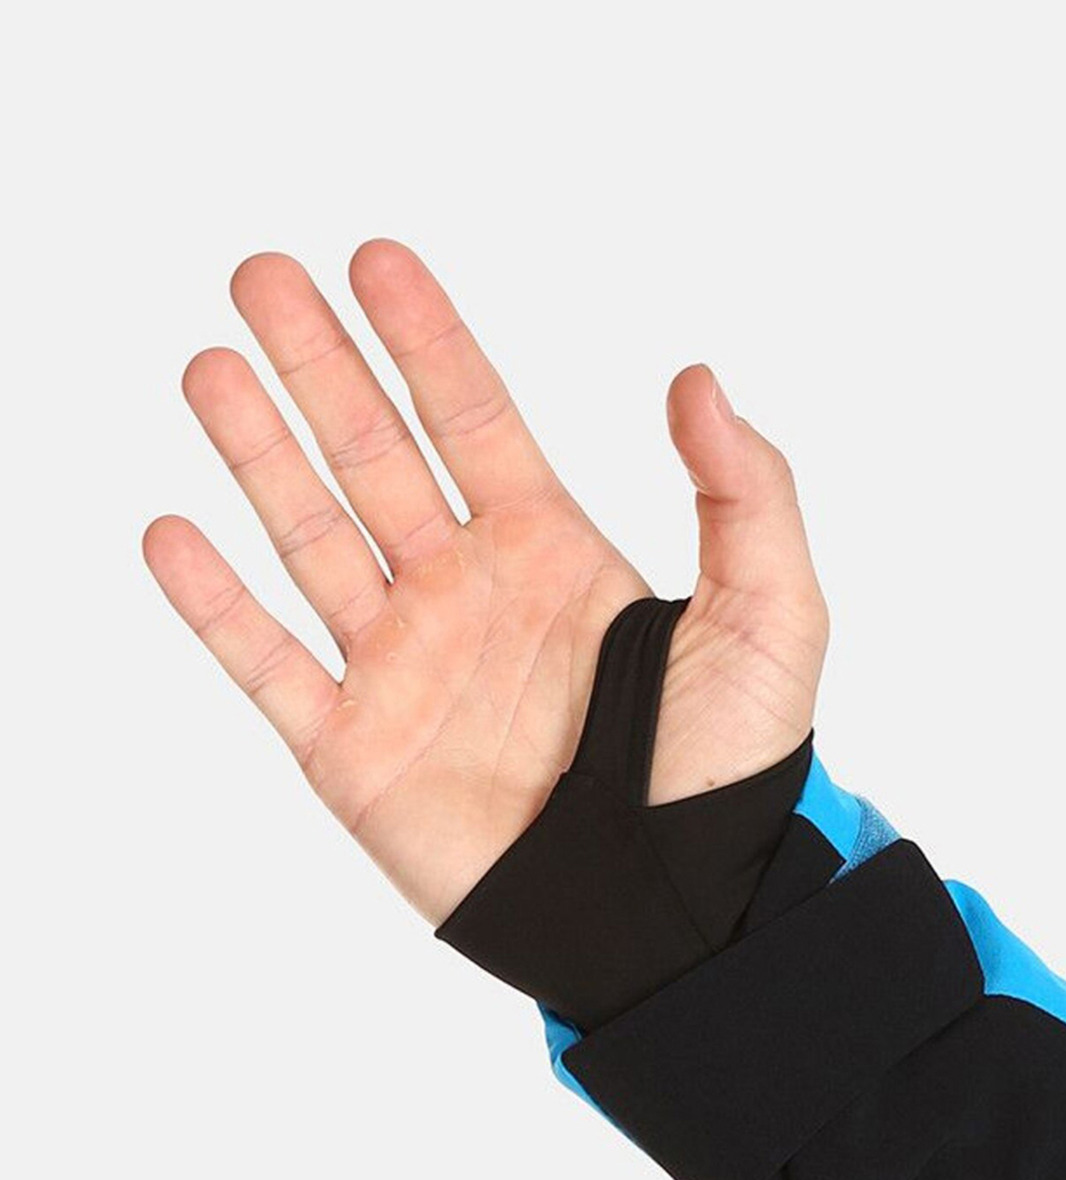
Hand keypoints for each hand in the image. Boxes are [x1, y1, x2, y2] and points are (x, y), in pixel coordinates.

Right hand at [143, 241, 829, 925]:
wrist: (674, 916)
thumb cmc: (730, 778)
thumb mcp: (774, 620)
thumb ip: (746, 497)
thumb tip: (696, 379)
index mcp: (554, 557)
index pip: (475, 420)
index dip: (425, 340)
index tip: (377, 259)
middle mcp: (467, 599)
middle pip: (374, 456)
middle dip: (319, 365)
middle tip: (262, 273)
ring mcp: (404, 671)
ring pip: (309, 539)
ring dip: (257, 452)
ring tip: (209, 367)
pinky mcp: (355, 753)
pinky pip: (268, 666)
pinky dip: (215, 605)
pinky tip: (174, 531)